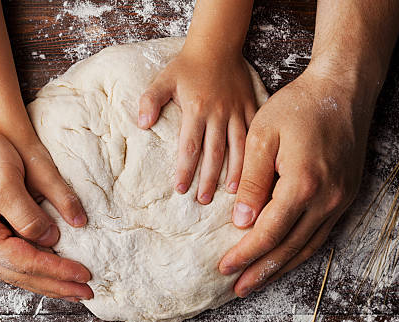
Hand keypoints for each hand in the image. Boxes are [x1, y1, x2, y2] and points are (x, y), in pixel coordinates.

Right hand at [0, 121, 92, 301]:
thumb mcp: (4, 180)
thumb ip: (27, 214)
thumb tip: (51, 239)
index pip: (25, 262)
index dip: (57, 270)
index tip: (85, 274)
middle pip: (21, 276)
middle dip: (56, 285)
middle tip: (87, 293)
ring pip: (18, 271)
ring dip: (47, 282)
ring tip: (74, 289)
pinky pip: (15, 258)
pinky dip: (36, 267)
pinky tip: (52, 270)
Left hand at [138, 48, 257, 203]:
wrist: (217, 44)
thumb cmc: (188, 65)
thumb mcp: (164, 78)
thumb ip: (150, 100)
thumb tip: (142, 124)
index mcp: (196, 109)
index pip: (189, 147)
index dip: (186, 169)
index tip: (181, 189)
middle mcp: (218, 114)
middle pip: (214, 153)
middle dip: (208, 178)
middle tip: (203, 200)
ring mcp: (237, 111)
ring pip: (238, 147)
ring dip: (236, 172)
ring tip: (233, 194)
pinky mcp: (251, 107)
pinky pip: (255, 133)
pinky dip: (256, 153)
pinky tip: (256, 170)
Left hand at [219, 66, 373, 296]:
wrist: (342, 90)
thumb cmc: (297, 107)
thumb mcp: (262, 137)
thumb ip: (251, 182)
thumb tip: (241, 222)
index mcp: (302, 184)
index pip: (268, 233)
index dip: (245, 253)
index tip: (224, 267)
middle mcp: (327, 199)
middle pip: (289, 248)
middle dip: (261, 271)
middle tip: (238, 288)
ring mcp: (340, 200)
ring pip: (307, 246)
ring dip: (281, 267)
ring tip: (257, 282)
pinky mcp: (345, 196)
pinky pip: (321, 234)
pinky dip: (300, 251)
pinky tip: (284, 259)